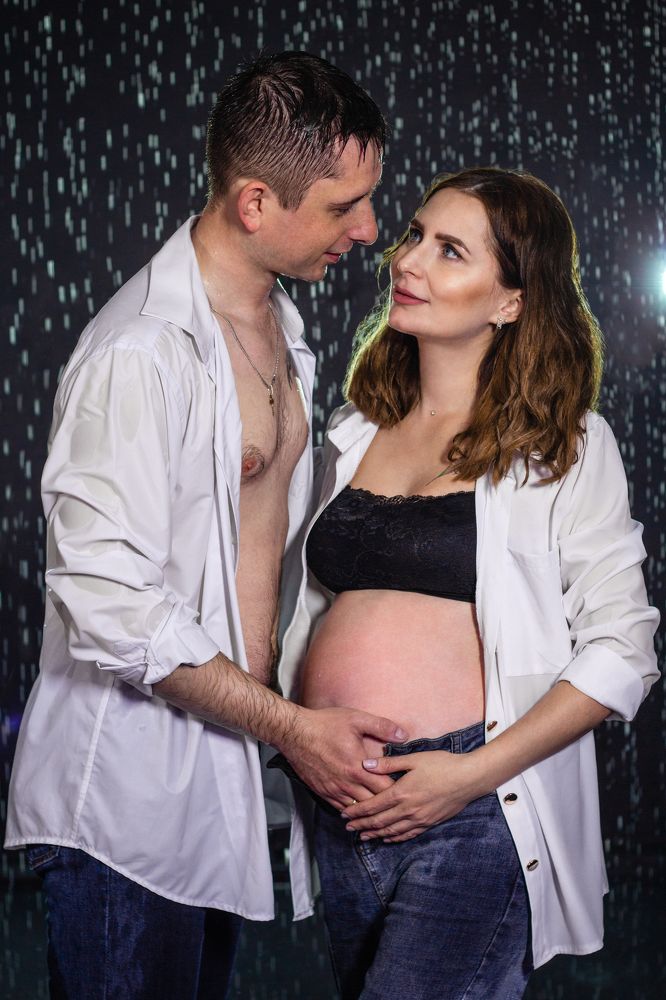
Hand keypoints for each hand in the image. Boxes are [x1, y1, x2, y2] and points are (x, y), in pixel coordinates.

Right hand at [279, 707, 407, 811]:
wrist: (294, 733)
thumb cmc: (325, 724)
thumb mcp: (356, 719)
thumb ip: (382, 726)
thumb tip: (403, 734)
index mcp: (358, 767)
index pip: (385, 789)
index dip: (398, 790)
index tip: (406, 787)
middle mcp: (347, 783)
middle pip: (374, 803)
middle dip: (387, 803)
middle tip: (398, 802)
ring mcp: (333, 790)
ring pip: (358, 810)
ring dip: (370, 810)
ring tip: (382, 810)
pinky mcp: (322, 792)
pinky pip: (341, 809)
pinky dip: (353, 811)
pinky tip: (360, 809)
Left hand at [341, 749, 486, 841]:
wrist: (468, 778)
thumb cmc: (442, 764)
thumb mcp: (414, 759)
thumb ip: (389, 764)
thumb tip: (365, 764)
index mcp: (401, 792)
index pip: (373, 805)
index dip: (357, 811)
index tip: (345, 814)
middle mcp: (408, 809)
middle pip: (379, 821)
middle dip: (361, 825)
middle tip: (348, 828)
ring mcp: (419, 818)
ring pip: (392, 831)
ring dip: (375, 834)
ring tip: (363, 836)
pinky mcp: (429, 823)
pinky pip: (408, 834)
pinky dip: (394, 838)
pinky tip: (388, 838)